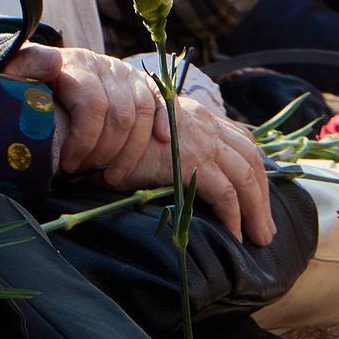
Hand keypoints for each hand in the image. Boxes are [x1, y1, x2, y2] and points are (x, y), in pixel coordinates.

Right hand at [0, 46, 275, 243]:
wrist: (73, 99)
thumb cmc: (98, 122)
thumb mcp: (137, 131)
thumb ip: (158, 142)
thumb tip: (174, 170)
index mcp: (193, 113)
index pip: (239, 139)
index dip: (254, 170)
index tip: (258, 200)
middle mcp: (200, 119)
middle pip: (248, 158)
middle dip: (261, 197)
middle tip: (264, 232)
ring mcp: (195, 133)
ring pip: (241, 173)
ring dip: (252, 209)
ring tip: (253, 238)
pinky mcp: (183, 152)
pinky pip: (218, 188)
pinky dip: (228, 213)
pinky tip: (230, 233)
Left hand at [1, 43, 160, 180]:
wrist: (39, 67)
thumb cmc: (25, 83)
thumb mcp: (15, 72)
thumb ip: (24, 66)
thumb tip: (53, 63)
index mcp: (74, 63)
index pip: (92, 105)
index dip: (84, 140)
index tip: (67, 165)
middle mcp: (103, 65)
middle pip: (119, 115)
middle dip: (105, 153)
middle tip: (86, 176)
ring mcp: (124, 73)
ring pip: (141, 114)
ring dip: (130, 152)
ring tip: (111, 177)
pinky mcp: (140, 82)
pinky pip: (161, 100)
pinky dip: (164, 121)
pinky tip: (161, 142)